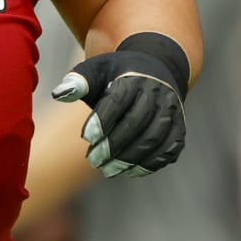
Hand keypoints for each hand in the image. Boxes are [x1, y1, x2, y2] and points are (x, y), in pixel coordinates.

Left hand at [51, 32, 189, 177]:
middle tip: (93, 160)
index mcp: (134, 77)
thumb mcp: (96, 69)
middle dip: (114, 145)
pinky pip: (169, 149)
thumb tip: (60, 94)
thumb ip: (78, 81)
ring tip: (108, 170)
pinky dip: (152, 163)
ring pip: (155, 138)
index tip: (86, 138)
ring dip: (131, 158)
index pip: (118, 100)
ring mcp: (172, 110)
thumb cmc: (117, 75)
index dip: (102, 120)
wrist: (155, 70)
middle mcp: (157, 93)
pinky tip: (131, 171)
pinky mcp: (180, 127)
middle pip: (137, 122)